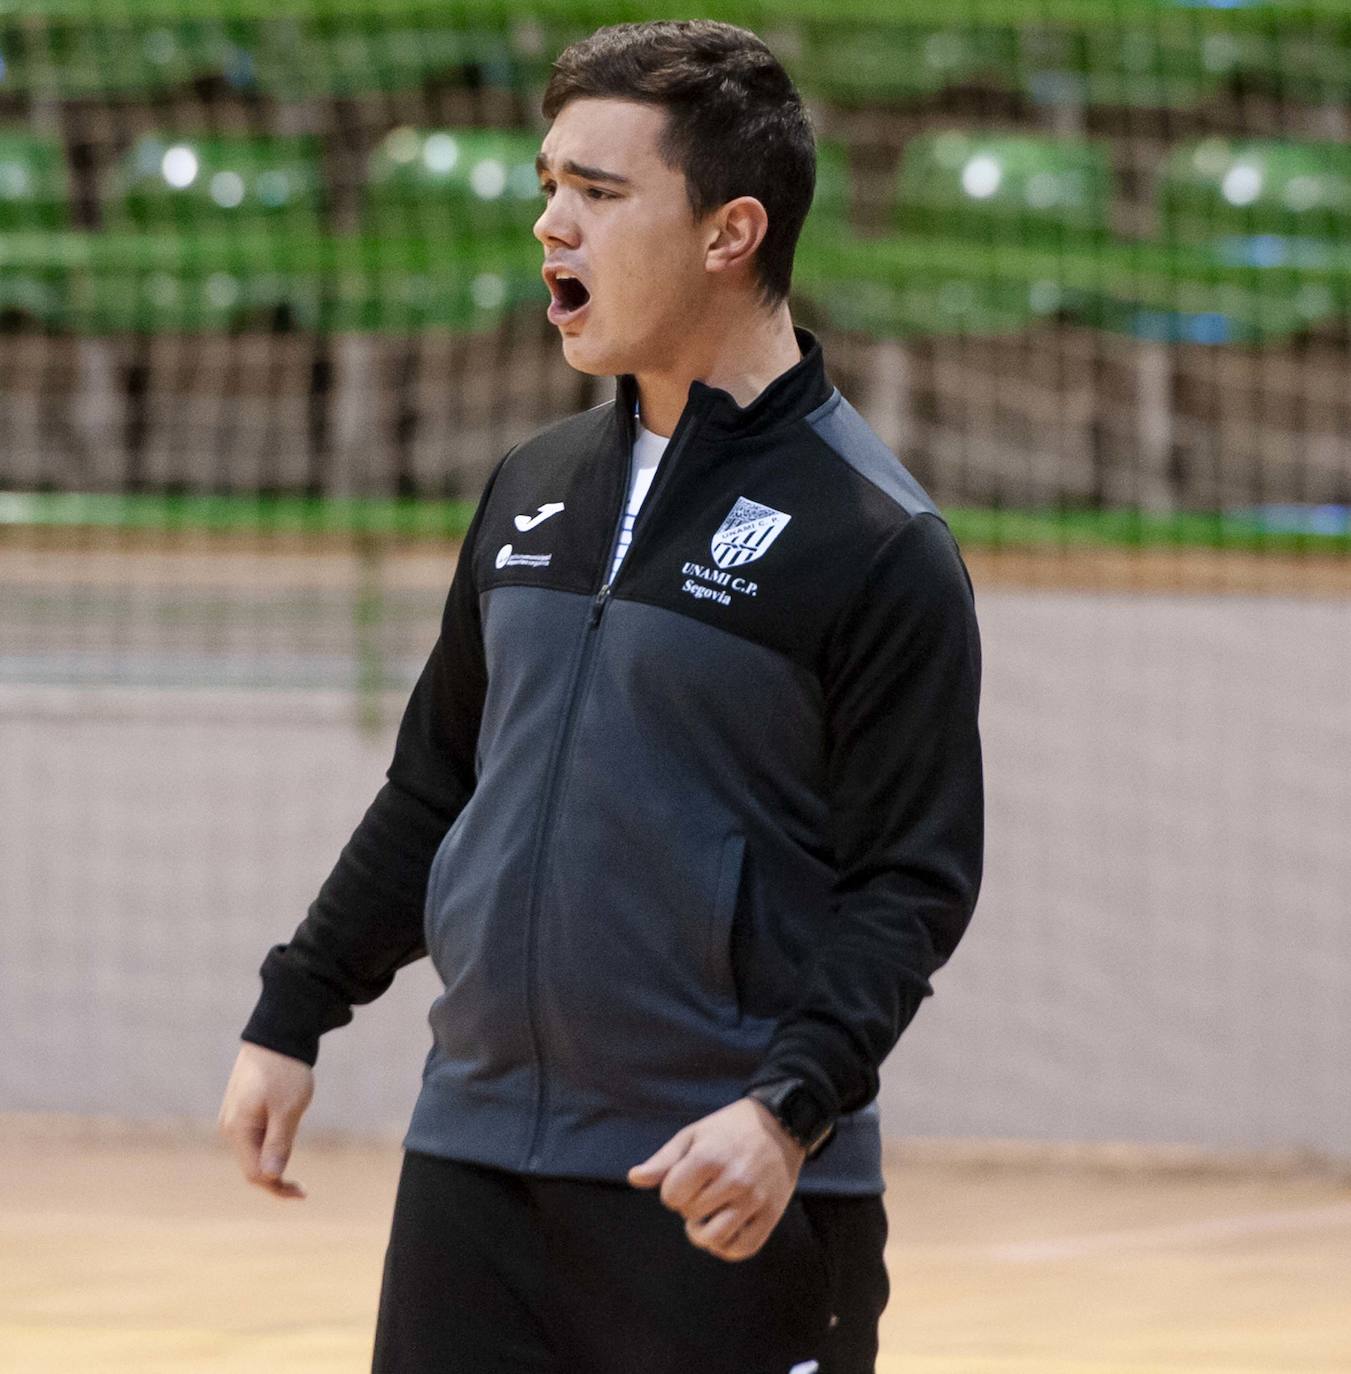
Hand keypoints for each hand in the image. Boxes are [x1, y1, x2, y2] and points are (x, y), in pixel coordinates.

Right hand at [217, 1042, 313, 1199]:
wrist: (277, 1034)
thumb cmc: (284, 1071)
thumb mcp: (288, 1109)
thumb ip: (279, 1143)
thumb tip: (271, 1177)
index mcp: (237, 1130)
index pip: (255, 1174)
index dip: (277, 1187)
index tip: (302, 1193)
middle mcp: (230, 1127)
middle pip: (253, 1166)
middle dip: (277, 1173)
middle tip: (302, 1184)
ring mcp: (234, 1117)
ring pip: (256, 1150)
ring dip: (277, 1153)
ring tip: (295, 1127)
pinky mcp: (242, 1108)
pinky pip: (257, 1135)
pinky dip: (273, 1140)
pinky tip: (288, 1124)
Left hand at [627, 1097, 806, 1261]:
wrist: (780, 1125)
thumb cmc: (728, 1130)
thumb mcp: (693, 1135)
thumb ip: (663, 1161)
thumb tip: (633, 1178)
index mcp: (709, 1157)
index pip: (671, 1197)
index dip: (672, 1190)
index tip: (685, 1178)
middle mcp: (734, 1180)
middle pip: (691, 1216)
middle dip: (689, 1206)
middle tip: (702, 1190)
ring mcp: (754, 1199)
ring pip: (715, 1239)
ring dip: (703, 1232)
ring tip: (708, 1215)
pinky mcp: (771, 1215)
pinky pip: (742, 1249)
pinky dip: (726, 1247)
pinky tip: (724, 1229)